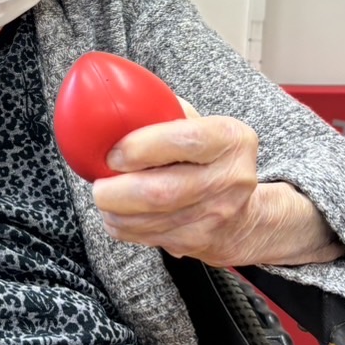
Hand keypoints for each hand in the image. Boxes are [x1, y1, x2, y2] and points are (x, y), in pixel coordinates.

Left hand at [91, 105, 342, 265]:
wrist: (245, 214)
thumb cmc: (209, 157)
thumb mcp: (200, 124)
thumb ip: (165, 111)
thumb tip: (117, 102)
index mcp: (230, 140)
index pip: (185, 140)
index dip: (142, 147)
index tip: (113, 152)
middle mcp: (230, 179)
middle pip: (162, 192)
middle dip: (117, 191)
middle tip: (99, 184)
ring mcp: (216, 215)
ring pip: (150, 221)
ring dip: (115, 212)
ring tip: (105, 198)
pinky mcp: (200, 242)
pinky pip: (149, 238)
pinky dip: (124, 228)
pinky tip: (118, 215)